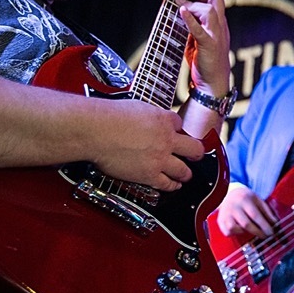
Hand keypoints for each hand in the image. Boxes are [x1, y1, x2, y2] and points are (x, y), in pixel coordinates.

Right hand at [90, 99, 206, 190]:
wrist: (97, 130)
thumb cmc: (110, 117)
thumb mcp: (137, 106)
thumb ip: (149, 115)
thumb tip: (150, 120)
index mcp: (164, 120)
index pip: (180, 125)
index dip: (177, 130)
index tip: (175, 134)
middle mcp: (167, 140)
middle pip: (194, 149)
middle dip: (196, 152)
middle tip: (195, 154)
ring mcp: (160, 159)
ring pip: (183, 170)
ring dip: (186, 173)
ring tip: (186, 174)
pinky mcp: (149, 174)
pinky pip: (166, 184)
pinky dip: (172, 185)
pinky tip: (174, 185)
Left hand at [179, 0, 231, 96]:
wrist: (213, 83)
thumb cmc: (204, 61)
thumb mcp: (197, 38)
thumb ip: (192, 23)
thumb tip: (180, 9)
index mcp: (218, 22)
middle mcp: (220, 25)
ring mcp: (217, 34)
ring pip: (210, 10)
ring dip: (192, 3)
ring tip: (177, 2)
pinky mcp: (209, 45)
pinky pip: (200, 29)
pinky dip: (190, 19)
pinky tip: (181, 11)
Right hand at [216, 183, 277, 238]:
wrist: (229, 194)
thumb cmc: (246, 198)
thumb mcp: (258, 200)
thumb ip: (267, 211)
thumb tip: (275, 223)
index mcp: (244, 199)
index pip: (255, 215)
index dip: (264, 226)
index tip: (271, 233)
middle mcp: (233, 206)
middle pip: (246, 224)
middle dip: (258, 232)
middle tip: (265, 236)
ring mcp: (225, 214)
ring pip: (234, 229)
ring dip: (245, 232)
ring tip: (251, 230)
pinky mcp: (220, 221)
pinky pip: (227, 232)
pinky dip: (235, 233)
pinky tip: (241, 229)